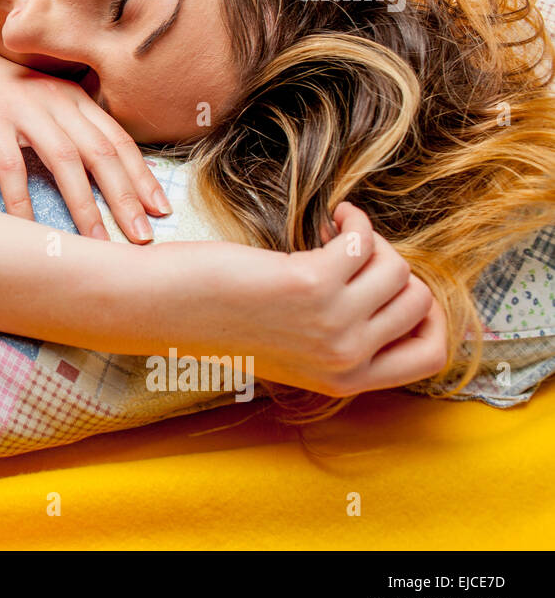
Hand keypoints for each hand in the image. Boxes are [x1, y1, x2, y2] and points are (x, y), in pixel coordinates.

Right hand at [0, 34, 170, 242]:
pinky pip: (11, 166)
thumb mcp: (35, 101)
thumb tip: (96, 172)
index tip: (160, 210)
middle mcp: (54, 99)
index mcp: (71, 97)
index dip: (142, 176)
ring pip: (65, 161)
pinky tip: (30, 229)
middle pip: (101, 152)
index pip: (118, 139)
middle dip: (126, 198)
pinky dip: (22, 200)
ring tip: (99, 243)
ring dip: (85, 206)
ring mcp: (22, 107)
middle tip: (143, 237)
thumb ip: (65, 127)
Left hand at [204, 201, 449, 395]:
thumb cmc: (223, 319)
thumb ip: (339, 338)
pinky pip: (365, 242)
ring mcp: (332, 324)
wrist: (167, 308)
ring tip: (340, 231)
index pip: (430, 358)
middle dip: (393, 268)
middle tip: (355, 252)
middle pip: (417, 302)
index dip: (430, 318)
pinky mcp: (312, 284)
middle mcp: (346, 358)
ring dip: (373, 241)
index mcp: (346, 380)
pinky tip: (332, 216)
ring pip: (397, 268)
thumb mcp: (293, 347)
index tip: (404, 289)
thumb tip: (398, 295)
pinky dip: (355, 220)